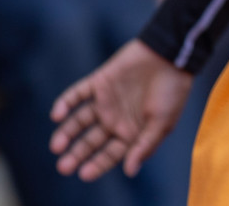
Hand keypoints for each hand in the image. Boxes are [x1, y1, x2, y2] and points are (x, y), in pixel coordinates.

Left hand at [50, 40, 193, 180]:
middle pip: (90, 141)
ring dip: (66, 133)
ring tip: (56, 146)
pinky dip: (65, 103)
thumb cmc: (172, 91)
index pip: (110, 154)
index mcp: (131, 132)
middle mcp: (115, 119)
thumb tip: (129, 172)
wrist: (171, 54)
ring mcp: (105, 101)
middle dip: (77, 154)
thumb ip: (144, 146)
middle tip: (63, 167)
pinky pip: (77, 94)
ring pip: (79, 120)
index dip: (97, 165)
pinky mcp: (99, 82)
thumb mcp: (163, 122)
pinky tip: (57, 115)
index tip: (84, 174)